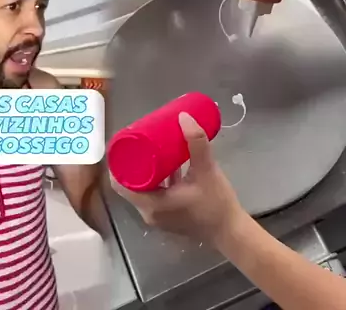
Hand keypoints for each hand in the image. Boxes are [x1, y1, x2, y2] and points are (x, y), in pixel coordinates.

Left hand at [111, 113, 245, 245]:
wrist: (232, 232)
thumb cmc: (217, 204)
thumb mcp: (207, 170)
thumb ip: (196, 143)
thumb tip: (183, 116)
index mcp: (151, 204)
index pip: (120, 184)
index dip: (117, 164)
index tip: (123, 144)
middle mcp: (149, 213)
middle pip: (130, 185)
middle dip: (132, 162)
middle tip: (138, 141)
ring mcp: (158, 216)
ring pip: (143, 189)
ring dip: (145, 170)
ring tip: (150, 147)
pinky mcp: (168, 216)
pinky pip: (154, 194)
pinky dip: (156, 179)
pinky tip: (165, 162)